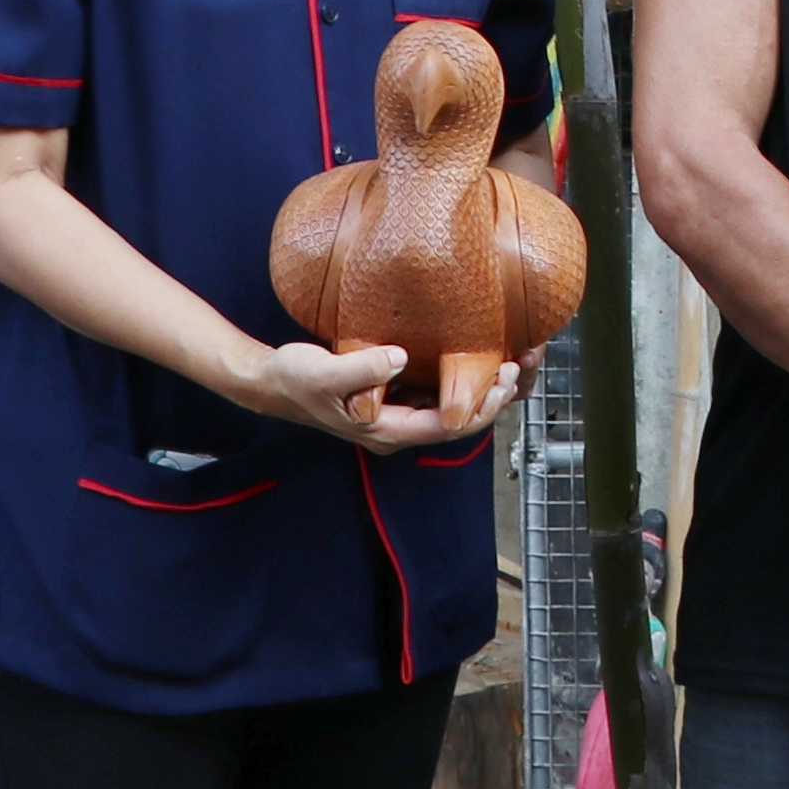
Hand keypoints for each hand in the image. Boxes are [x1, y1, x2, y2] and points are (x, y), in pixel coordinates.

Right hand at [253, 338, 521, 456]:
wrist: (270, 383)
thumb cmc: (294, 379)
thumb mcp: (323, 371)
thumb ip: (361, 366)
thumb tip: (399, 357)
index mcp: (386, 430)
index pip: (449, 426)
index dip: (481, 405)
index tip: (503, 377)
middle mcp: (397, 429)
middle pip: (458, 422)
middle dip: (493, 399)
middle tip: (519, 366)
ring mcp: (397, 417)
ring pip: (451, 410)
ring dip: (482, 390)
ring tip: (509, 361)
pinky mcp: (394, 400)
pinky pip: (437, 396)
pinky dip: (461, 381)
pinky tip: (474, 358)